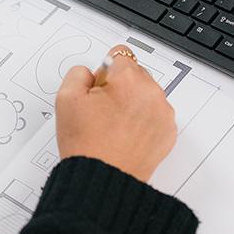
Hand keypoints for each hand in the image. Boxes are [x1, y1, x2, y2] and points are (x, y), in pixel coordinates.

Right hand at [55, 44, 176, 181]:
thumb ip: (78, 73)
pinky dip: (142, 120)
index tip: (98, 87)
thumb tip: (91, 72)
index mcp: (128, 79)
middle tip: (101, 110)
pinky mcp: (168, 132)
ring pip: (145, 94)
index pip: (119, 54)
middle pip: (134, 74)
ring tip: (112, 125)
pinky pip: (154, 114)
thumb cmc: (87, 143)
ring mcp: (162, 113)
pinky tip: (124, 135)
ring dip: (132, 103)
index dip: (103, 71)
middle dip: (119, 86)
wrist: (104, 179)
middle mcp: (151, 92)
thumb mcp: (66, 98)